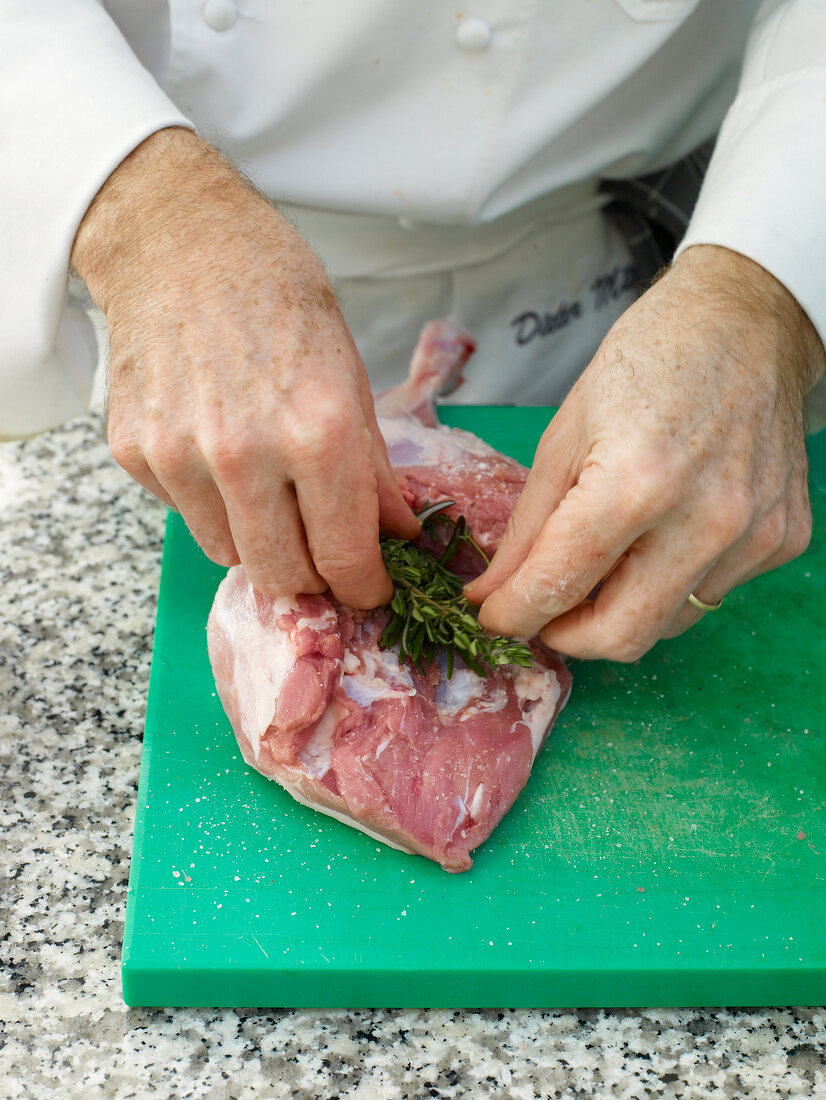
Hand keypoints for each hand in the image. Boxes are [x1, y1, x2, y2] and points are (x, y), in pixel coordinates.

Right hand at [71, 128, 417, 606]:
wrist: (179, 241)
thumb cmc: (277, 294)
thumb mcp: (350, 375)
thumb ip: (372, 469)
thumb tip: (396, 535)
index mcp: (318, 432)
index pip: (345, 559)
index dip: (365, 586)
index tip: (369, 587)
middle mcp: (245, 453)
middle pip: (284, 577)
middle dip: (314, 577)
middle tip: (324, 550)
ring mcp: (180, 456)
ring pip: (230, 554)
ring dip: (259, 540)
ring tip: (269, 486)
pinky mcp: (135, 453)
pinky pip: (185, 514)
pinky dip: (211, 502)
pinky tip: (219, 450)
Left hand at [466, 245, 825, 660]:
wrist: (746, 322)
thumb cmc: (647, 361)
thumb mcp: (565, 433)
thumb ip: (528, 526)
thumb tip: (494, 592)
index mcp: (636, 483)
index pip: (560, 586)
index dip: (514, 614)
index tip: (494, 616)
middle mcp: (704, 520)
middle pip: (620, 636)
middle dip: (566, 637)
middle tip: (542, 610)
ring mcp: (752, 534)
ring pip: (667, 623)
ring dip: (620, 609)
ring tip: (605, 557)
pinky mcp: (782, 538)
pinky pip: (711, 592)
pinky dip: (671, 581)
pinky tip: (664, 531)